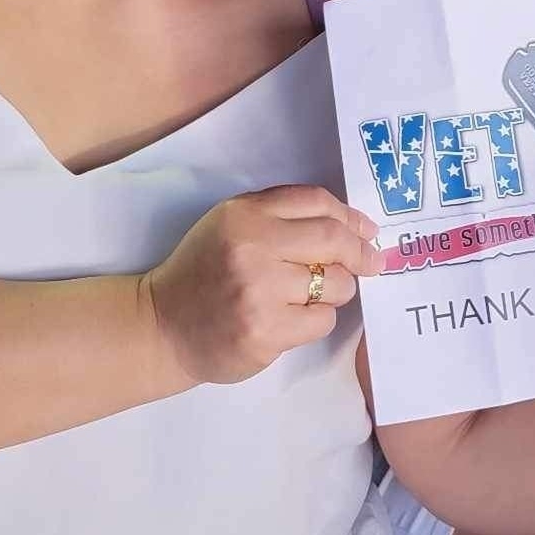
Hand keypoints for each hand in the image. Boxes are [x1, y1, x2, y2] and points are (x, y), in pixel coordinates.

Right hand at [142, 185, 383, 384]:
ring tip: (313, 295)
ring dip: (336, 291)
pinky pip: (321, 320)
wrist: (162, 325)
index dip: (350, 216)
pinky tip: (294, 319)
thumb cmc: (203, 272)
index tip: (367, 231)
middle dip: (361, 253)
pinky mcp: (266, 331)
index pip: (316, 202)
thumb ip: (280, 216)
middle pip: (333, 240)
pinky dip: (318, 320)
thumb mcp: (230, 225)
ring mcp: (259, 291)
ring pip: (334, 284)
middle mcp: (252, 247)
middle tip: (373, 262)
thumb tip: (351, 225)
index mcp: (245, 214)